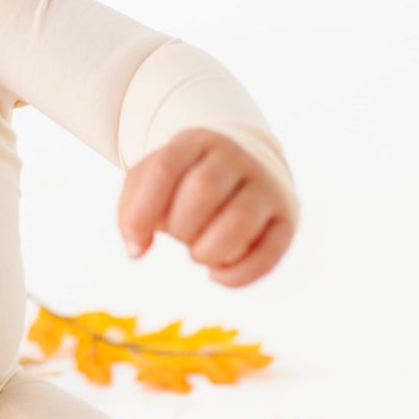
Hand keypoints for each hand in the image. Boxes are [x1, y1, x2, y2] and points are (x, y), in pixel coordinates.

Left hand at [117, 128, 295, 287]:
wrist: (242, 169)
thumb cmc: (184, 181)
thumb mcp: (151, 180)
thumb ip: (132, 210)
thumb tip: (137, 250)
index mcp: (195, 142)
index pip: (165, 168)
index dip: (143, 211)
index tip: (136, 242)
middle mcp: (235, 158)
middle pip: (203, 192)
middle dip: (180, 227)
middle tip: (179, 235)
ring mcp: (265, 186)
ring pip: (239, 221)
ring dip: (208, 251)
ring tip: (199, 255)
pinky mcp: (286, 218)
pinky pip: (268, 253)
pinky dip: (238, 275)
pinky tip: (217, 276)